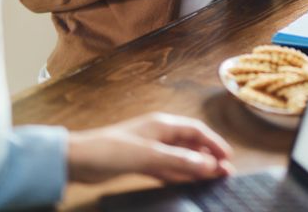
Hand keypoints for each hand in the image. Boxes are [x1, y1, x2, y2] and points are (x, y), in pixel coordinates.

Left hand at [67, 112, 234, 184]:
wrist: (79, 159)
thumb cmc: (112, 150)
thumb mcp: (149, 155)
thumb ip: (180, 161)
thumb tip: (208, 164)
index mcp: (163, 124)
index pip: (196, 131)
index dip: (214, 143)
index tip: (228, 158)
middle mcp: (159, 134)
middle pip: (190, 144)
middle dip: (208, 157)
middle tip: (224, 173)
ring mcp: (150, 148)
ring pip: (180, 158)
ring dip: (195, 168)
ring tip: (212, 180)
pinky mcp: (141, 162)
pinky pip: (167, 168)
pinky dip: (178, 175)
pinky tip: (188, 183)